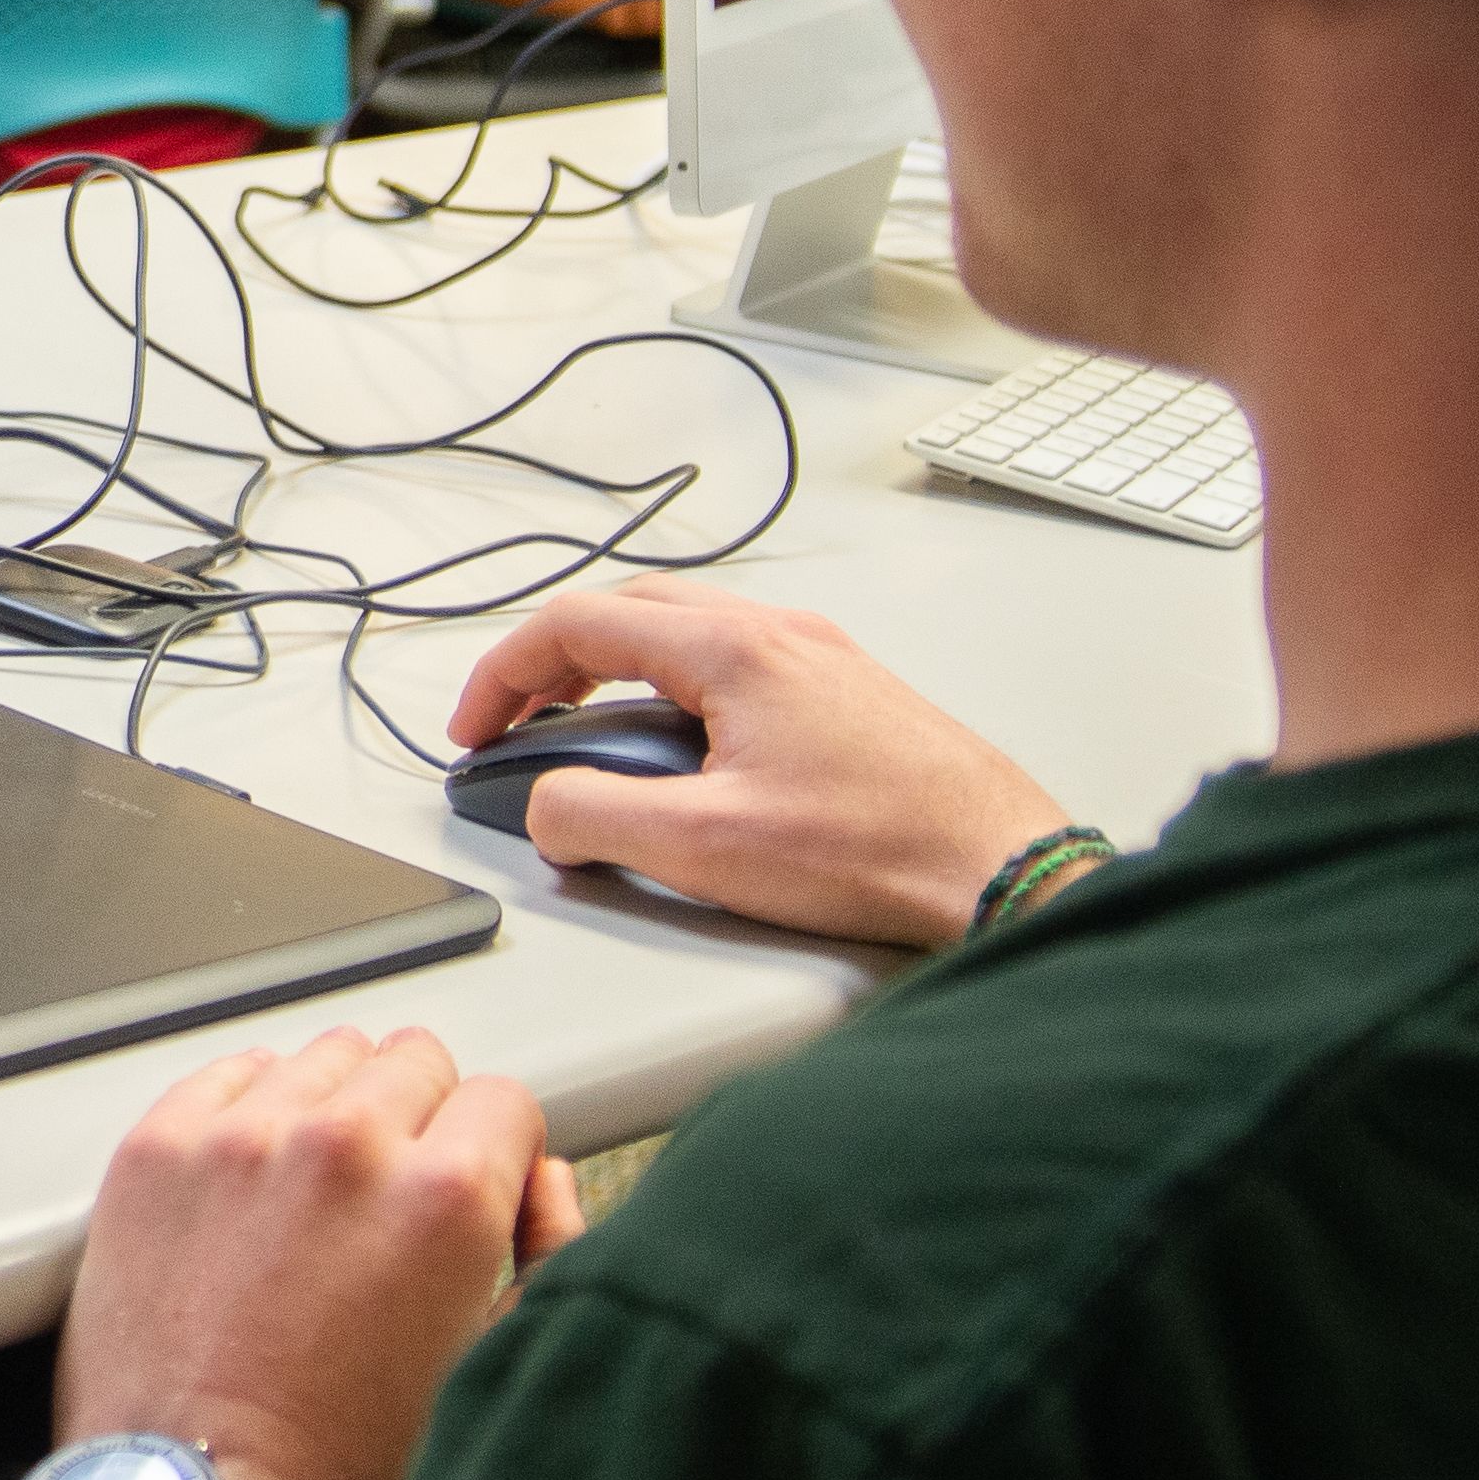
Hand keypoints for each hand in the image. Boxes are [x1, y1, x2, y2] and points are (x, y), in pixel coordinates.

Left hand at [56, 1028, 576, 1479]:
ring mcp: (240, 1138)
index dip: (498, 1156)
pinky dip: (251, 1110)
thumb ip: (548, 1253)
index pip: (504, 1100)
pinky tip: (255, 1181)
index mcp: (446, 1198)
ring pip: (324, 1058)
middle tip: (394, 1205)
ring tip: (321, 1199)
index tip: (472, 1196)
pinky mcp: (160, 1147)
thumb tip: (543, 1176)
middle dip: (421, 1124)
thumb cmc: (343, 1467)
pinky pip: (229, 1075)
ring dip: (336, 1110)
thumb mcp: (490, 1370)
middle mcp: (345, 1146)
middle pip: (414, 1063)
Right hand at [451, 578, 1066, 946]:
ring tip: (588, 738)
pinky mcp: (851, 696)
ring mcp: (822, 659)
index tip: (477, 731)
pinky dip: (677, 691)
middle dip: (554, 663)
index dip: (505, 676)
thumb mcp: (706, 848)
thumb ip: (596, 819)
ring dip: (618, 673)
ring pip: (687, 633)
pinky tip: (684, 754)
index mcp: (736, 649)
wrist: (1001, 868)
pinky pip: (737, 664)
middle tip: (518, 723)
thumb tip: (546, 808)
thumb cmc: (880, 850)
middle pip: (630, 611)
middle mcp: (780, 633)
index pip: (580, 626)